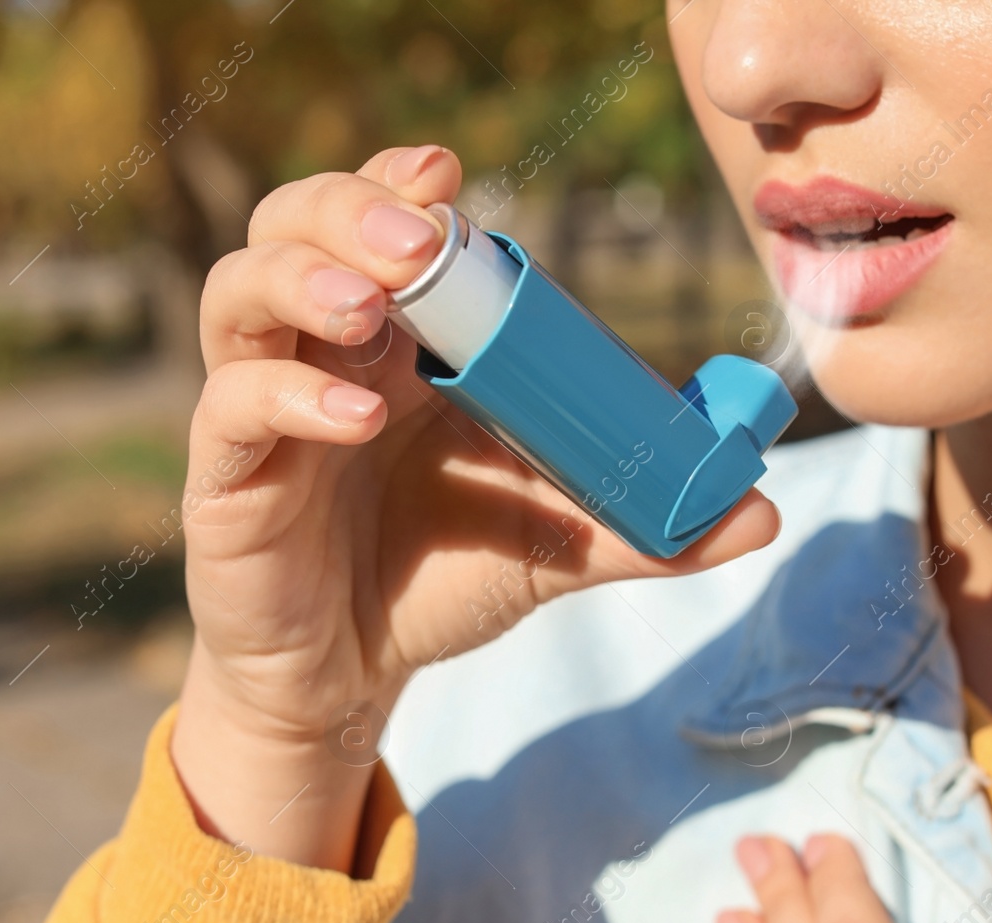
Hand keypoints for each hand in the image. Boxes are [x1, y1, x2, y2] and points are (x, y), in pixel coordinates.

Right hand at [171, 145, 780, 869]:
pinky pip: (234, 406)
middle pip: (293, 226)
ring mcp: (263, 410)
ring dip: (304, 276)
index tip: (449, 175)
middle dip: (348, 208)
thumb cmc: (441, 580)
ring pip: (240, 292)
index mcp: (398, 345)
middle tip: (418, 235)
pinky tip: (359, 417)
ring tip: (374, 306)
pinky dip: (291, 394)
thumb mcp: (554, 546)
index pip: (378, 226)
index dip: (401, 187)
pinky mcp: (229, 479)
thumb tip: (762, 512)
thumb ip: (642, 524)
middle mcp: (323, 354)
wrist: (354, 678)